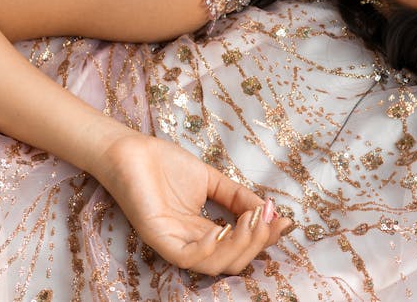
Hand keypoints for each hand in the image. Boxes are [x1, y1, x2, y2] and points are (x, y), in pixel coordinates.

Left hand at [94, 132, 291, 274]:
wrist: (132, 150)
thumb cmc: (166, 164)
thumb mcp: (211, 180)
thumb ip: (237, 196)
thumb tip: (269, 210)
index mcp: (203, 233)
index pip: (238, 247)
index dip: (263, 238)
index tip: (284, 220)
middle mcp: (190, 244)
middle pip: (231, 262)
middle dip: (257, 243)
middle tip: (270, 219)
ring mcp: (173, 243)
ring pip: (214, 266)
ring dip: (240, 247)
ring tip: (253, 222)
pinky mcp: (158, 238)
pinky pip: (187, 257)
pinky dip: (210, 249)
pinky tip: (222, 229)